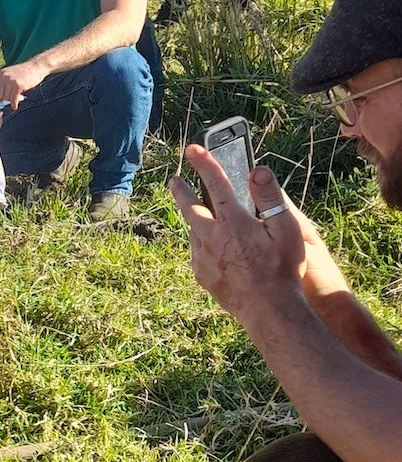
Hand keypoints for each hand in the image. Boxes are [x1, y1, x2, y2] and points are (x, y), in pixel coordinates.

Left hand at [0, 59, 49, 113]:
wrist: (37, 66)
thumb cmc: (25, 73)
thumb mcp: (11, 75)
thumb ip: (4, 84)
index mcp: (0, 74)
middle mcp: (3, 77)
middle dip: (4, 100)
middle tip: (11, 101)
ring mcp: (10, 80)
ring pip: (6, 98)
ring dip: (11, 101)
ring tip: (18, 98)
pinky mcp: (18, 85)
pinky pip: (13, 99)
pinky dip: (14, 104)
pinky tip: (15, 106)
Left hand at [168, 146, 308, 317]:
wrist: (269, 311)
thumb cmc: (283, 270)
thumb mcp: (287, 230)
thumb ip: (271, 198)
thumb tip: (257, 170)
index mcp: (232, 221)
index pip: (215, 183)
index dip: (203, 163)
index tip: (192, 149)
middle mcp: (211, 235)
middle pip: (189, 206)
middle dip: (181, 190)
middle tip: (174, 179)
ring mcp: (203, 256)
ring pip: (193, 231)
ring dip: (194, 220)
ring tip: (199, 215)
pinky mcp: (202, 274)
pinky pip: (197, 253)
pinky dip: (202, 245)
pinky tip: (211, 249)